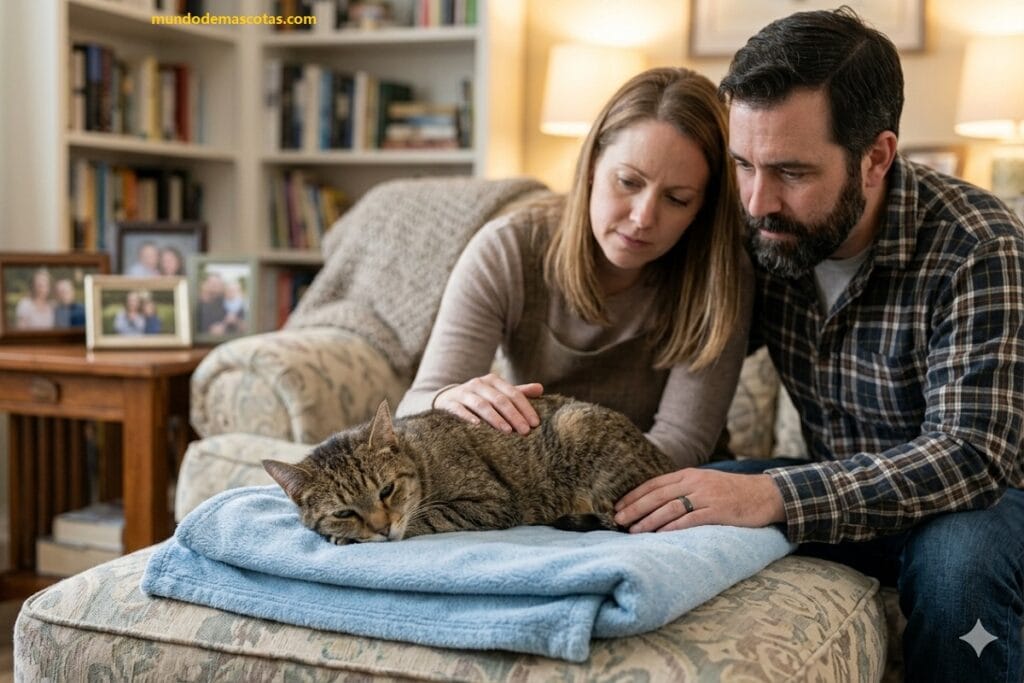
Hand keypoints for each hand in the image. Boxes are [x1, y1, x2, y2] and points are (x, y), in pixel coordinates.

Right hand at [434, 373, 543, 434]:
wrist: (446, 399)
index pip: (513, 393)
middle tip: (525, 431)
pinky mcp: (450, 403)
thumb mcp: (498, 393)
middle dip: (514, 415)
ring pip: (482, 405)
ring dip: (495, 418)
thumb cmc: (479, 399)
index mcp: (493, 381)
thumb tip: (540, 388)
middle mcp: (479, 384)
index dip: (525, 408)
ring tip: (507, 431)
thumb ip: (518, 392)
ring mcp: (464, 393)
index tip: (535, 424)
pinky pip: (460, 410)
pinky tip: (477, 426)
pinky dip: (468, 417)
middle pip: (500, 400)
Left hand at [613, 468, 785, 532]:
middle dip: (635, 508)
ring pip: (670, 508)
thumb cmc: (732, 492)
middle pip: (658, 495)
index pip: (654, 484)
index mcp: (688, 474)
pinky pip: (690, 520)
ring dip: (649, 520)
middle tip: (618, 520)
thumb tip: (656, 502)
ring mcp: (706, 496)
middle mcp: (694, 483)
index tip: (617, 506)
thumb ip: (683, 489)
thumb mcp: (704, 483)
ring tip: (633, 531)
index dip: (634, 495)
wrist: (765, 494)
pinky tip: (659, 535)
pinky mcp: (718, 511)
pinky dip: (672, 527)